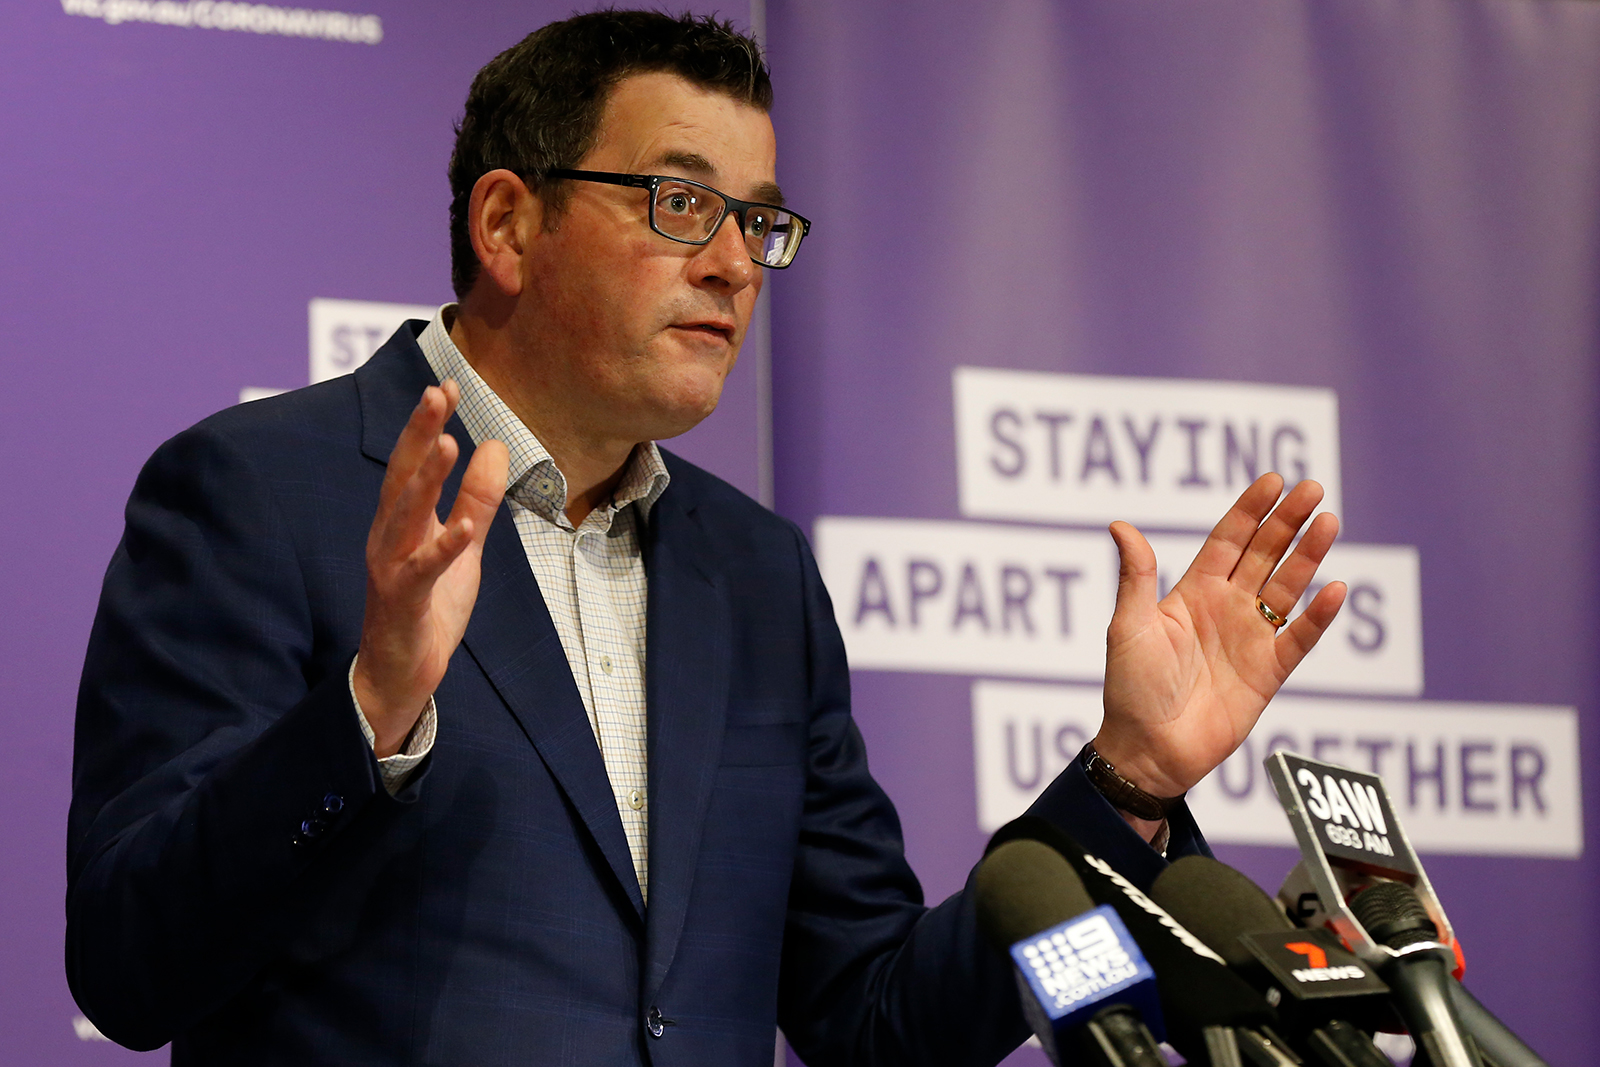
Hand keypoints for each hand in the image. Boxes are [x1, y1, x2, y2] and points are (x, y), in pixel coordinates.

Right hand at [353, 382, 507, 755]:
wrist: (400, 674)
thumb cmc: (427, 608)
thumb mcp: (461, 549)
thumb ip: (475, 501)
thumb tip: (494, 446)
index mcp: (401, 521)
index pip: (413, 463)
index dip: (428, 424)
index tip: (448, 384)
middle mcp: (388, 537)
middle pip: (401, 477)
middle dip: (419, 434)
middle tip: (436, 392)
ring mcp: (391, 568)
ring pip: (405, 516)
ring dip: (426, 480)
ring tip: (448, 443)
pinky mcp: (404, 601)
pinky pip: (424, 571)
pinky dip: (444, 548)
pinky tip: (463, 529)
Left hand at [1095, 474, 1345, 801]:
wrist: (1148, 749)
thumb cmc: (1130, 688)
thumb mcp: (1129, 626)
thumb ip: (1136, 576)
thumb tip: (1120, 525)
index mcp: (1193, 593)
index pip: (1228, 540)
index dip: (1251, 511)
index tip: (1273, 480)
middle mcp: (1227, 609)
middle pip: (1265, 556)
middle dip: (1288, 522)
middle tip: (1313, 489)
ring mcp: (1251, 639)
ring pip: (1288, 588)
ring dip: (1308, 557)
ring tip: (1329, 524)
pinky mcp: (1268, 673)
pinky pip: (1299, 639)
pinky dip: (1319, 617)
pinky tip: (1335, 589)